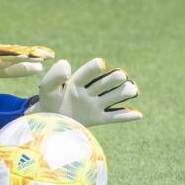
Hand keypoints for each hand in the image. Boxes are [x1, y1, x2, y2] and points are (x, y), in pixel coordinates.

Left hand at [26, 58, 142, 126]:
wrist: (48, 121)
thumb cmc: (47, 101)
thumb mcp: (47, 88)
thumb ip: (54, 75)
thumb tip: (66, 63)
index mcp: (77, 81)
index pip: (88, 72)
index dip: (95, 68)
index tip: (100, 64)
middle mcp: (89, 91)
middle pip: (107, 82)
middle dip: (114, 78)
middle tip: (119, 77)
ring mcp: (94, 104)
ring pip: (114, 96)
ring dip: (124, 92)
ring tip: (130, 90)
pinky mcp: (97, 118)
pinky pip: (113, 117)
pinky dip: (126, 116)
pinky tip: (137, 114)